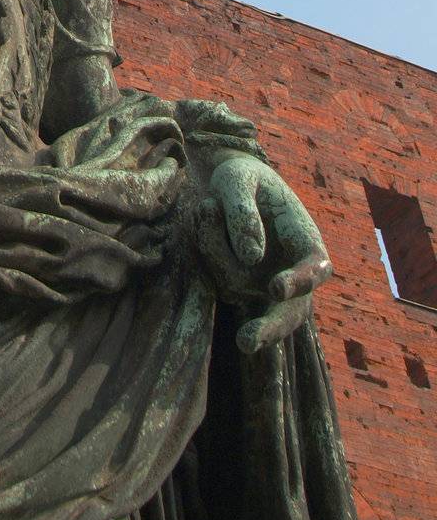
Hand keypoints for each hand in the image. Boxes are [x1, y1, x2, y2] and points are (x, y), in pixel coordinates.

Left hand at [196, 155, 332, 355]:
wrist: (228, 184)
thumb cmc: (242, 177)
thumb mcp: (238, 179)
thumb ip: (244, 211)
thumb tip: (251, 257)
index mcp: (304, 238)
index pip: (314, 266)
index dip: (300, 279)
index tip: (275, 288)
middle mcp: (290, 268)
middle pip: (290, 311)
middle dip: (269, 329)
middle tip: (244, 342)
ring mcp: (264, 283)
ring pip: (237, 284)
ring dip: (213, 246)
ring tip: (207, 205)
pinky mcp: (238, 286)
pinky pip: (216, 278)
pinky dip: (205, 247)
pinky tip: (204, 218)